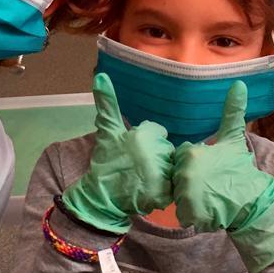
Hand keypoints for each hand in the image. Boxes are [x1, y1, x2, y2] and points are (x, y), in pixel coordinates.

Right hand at [58, 73, 175, 233]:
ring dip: (161, 174)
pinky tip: (148, 190)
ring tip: (143, 180)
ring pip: (171, 167)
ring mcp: (159, 173)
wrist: (100, 197)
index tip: (134, 152)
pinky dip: (163, 191)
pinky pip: (172, 187)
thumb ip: (107, 104)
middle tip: (137, 168)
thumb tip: (101, 74)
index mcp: (143, 134)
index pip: (158, 132)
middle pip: (167, 150)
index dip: (147, 142)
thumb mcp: (107, 131)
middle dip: (155, 158)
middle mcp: (154, 151)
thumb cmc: (106, 162)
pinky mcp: (162, 193)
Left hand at [173, 83, 273, 272]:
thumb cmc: (240, 169)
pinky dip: (193, 214)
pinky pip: (183, 213)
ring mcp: (187, 196)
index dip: (195, 163)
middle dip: (190, 181)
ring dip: (191, 197)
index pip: (182, 157)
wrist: (252, 201)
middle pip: (177, 176)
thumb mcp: (234, 139)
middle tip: (210, 183)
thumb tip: (239, 83)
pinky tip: (207, 209)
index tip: (210, 169)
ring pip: (178, 195)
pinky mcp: (190, 214)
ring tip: (209, 196)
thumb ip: (232, 112)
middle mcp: (186, 173)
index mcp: (193, 154)